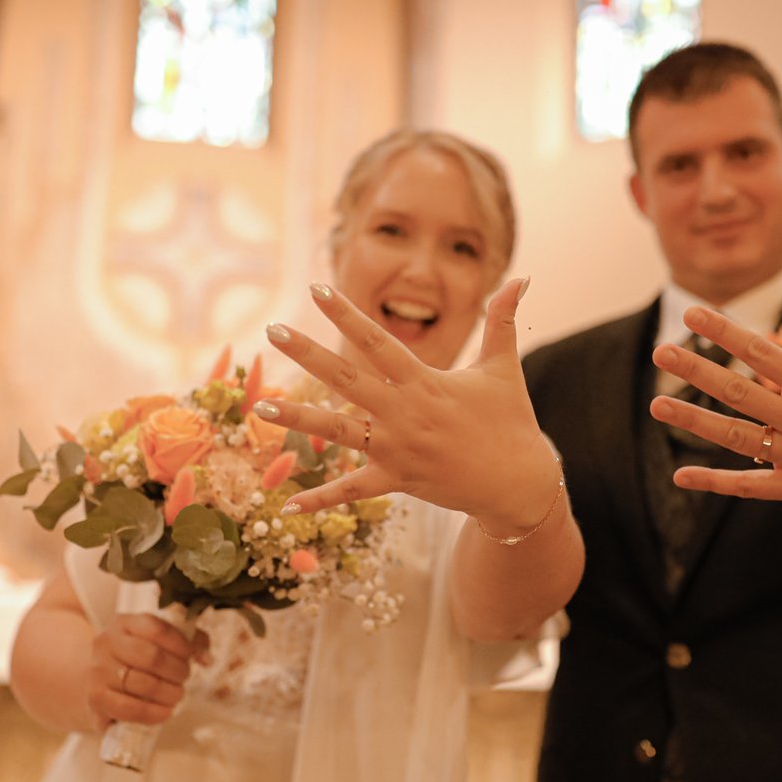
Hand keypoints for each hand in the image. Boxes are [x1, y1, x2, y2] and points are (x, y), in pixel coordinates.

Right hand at [86, 612, 210, 727]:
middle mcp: (106, 642)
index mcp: (124, 622)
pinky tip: (166, 712)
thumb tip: (207, 659)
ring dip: (168, 693)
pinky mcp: (95, 697)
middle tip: (184, 678)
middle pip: (150, 656)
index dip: (180, 644)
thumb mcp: (161, 640)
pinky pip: (127, 708)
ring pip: (141, 684)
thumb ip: (191, 642)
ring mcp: (97, 670)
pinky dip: (152, 713)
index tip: (189, 656)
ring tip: (178, 695)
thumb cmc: (138, 658)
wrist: (100, 681)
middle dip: (176, 670)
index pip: (157, 628)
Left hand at [254, 278, 558, 529]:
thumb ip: (503, 320)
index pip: (378, 341)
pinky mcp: (396, 480)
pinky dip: (321, 498)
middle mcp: (404, 413)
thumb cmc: (510, 421)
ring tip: (260, 406)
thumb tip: (522, 277)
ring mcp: (397, 449)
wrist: (519, 481)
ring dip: (297, 418)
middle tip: (272, 331)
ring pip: (337, 432)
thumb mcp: (504, 367)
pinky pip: (352, 491)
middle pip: (346, 379)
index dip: (346, 315)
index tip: (317, 290)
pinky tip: (286, 504)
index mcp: (425, 382)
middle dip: (307, 354)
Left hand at [648, 272, 781, 506]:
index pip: (762, 354)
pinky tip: (682, 476)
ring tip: (657, 405)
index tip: (693, 313)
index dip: (726, 333)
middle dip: (698, 372)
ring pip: (738, 437)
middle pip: (742, 393)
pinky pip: (749, 486)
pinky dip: (716, 482)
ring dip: (696, 422)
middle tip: (661, 352)